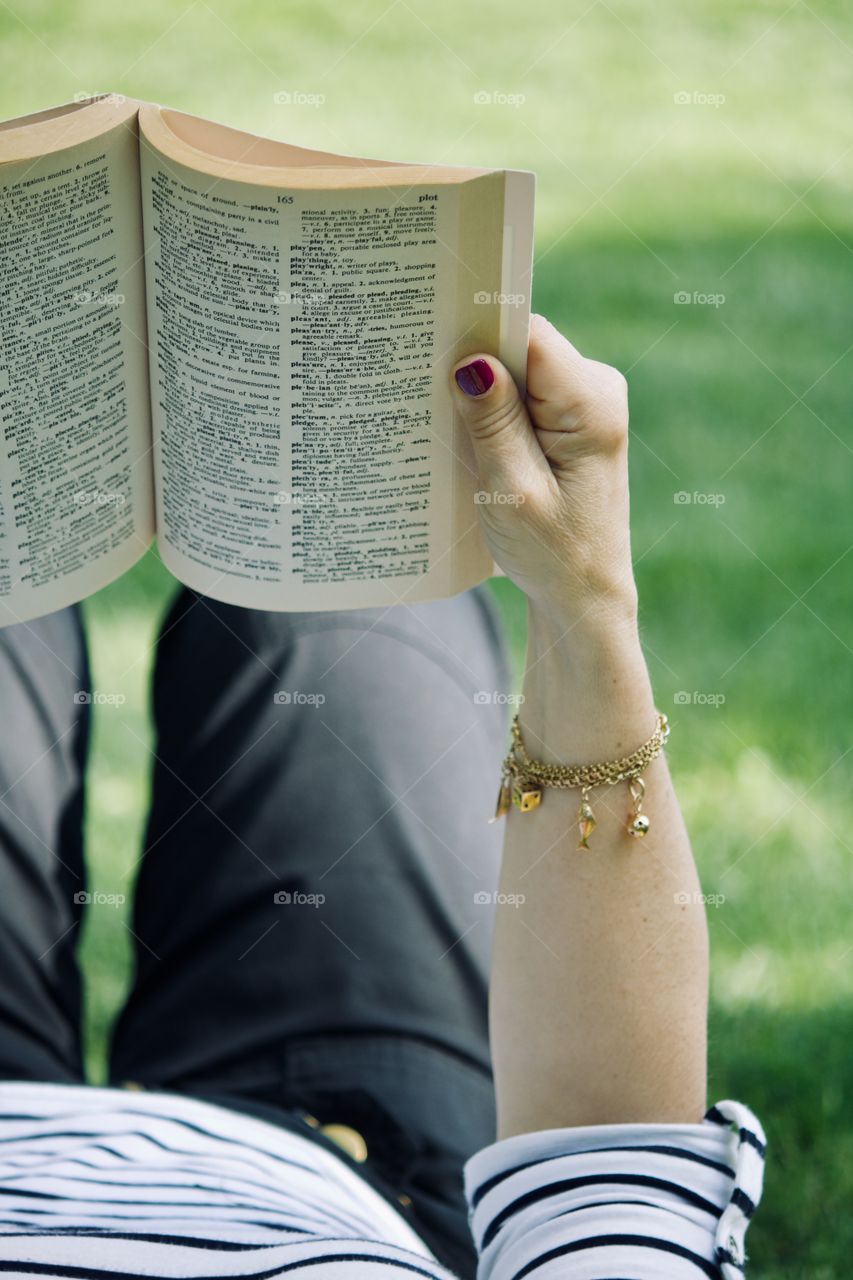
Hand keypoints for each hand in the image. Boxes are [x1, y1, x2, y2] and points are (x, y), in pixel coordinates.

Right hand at [451, 315, 637, 633]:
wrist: (582, 595)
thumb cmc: (552, 554)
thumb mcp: (513, 491)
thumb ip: (493, 423)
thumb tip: (471, 360)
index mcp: (592, 403)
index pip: (528, 334)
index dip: (479, 332)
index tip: (433, 343)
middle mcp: (595, 389)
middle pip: (520, 346)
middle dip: (474, 367)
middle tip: (429, 396)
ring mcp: (582, 402)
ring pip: (516, 370)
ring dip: (480, 394)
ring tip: (449, 429)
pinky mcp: (567, 419)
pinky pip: (520, 393)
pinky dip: (491, 411)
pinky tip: (469, 442)